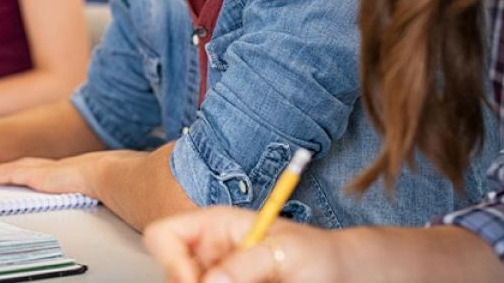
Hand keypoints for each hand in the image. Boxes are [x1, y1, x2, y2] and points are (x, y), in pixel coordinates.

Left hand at [0, 150, 128, 197]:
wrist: (106, 173)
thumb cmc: (107, 179)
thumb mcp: (96, 184)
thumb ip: (92, 186)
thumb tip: (104, 193)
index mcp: (63, 170)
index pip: (39, 168)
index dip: (24, 170)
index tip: (14, 173)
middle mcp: (49, 167)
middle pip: (22, 165)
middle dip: (6, 169)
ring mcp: (41, 169)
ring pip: (11, 169)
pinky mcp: (35, 175)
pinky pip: (8, 174)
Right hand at [143, 206, 344, 282]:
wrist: (339, 275)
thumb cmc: (317, 253)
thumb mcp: (285, 251)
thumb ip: (247, 263)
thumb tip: (211, 281)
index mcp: (214, 226)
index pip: (164, 235)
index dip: (170, 260)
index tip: (195, 282)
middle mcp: (209, 255)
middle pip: (172, 275)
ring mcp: (216, 278)